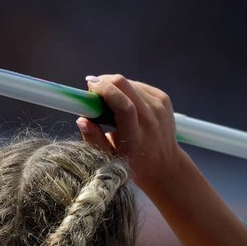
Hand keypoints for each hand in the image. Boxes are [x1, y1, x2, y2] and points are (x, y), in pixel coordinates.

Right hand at [77, 75, 189, 191]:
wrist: (164, 164)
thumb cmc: (132, 162)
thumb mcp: (109, 158)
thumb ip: (94, 139)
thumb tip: (82, 119)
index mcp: (136, 137)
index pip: (123, 106)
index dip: (105, 90)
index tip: (89, 87)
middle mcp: (150, 120)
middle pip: (125, 86)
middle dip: (105, 81)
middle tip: (94, 89)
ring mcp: (160, 108)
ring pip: (130, 83)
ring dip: (116, 86)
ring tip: (110, 101)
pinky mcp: (164, 99)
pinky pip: (139, 85)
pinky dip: (128, 89)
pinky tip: (125, 100)